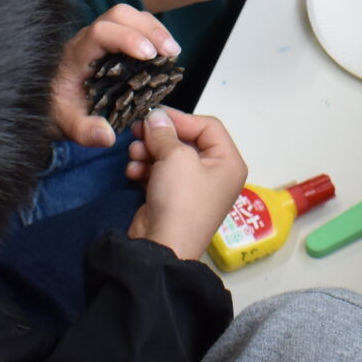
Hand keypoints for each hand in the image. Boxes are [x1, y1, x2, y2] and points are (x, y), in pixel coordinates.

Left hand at [51, 5, 180, 148]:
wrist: (43, 100)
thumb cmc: (55, 109)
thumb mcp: (66, 126)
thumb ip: (84, 132)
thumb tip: (108, 136)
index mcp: (76, 55)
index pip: (101, 32)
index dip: (128, 38)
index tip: (150, 55)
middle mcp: (87, 39)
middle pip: (119, 14)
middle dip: (149, 29)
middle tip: (171, 53)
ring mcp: (99, 37)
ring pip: (128, 16)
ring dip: (154, 29)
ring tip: (173, 53)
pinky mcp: (110, 41)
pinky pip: (133, 26)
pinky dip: (152, 34)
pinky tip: (164, 54)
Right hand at [125, 108, 248, 260]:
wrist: (162, 246)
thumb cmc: (180, 199)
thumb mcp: (175, 157)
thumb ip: (164, 132)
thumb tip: (156, 117)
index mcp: (228, 162)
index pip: (208, 126)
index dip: (180, 118)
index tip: (154, 115)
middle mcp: (215, 174)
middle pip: (187, 141)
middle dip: (160, 136)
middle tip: (137, 131)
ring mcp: (193, 188)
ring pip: (169, 156)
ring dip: (149, 151)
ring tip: (134, 154)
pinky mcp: (173, 198)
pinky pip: (160, 173)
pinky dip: (146, 168)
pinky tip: (133, 171)